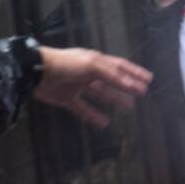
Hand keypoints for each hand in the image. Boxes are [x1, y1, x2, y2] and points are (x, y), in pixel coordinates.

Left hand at [35, 46, 152, 127]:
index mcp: (95, 61)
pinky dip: (93, 116)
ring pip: (100, 94)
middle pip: (112, 80)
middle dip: (127, 86)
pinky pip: (83, 109)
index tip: (148, 79)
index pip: (120, 67)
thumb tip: (132, 85)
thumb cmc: (65, 64)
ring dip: (114, 99)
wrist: (36, 72)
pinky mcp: (66, 99)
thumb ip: (112, 75)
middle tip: (141, 94)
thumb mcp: (92, 66)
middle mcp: (88, 72)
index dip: (134, 73)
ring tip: (127, 107)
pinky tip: (104, 123)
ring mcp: (77, 86)